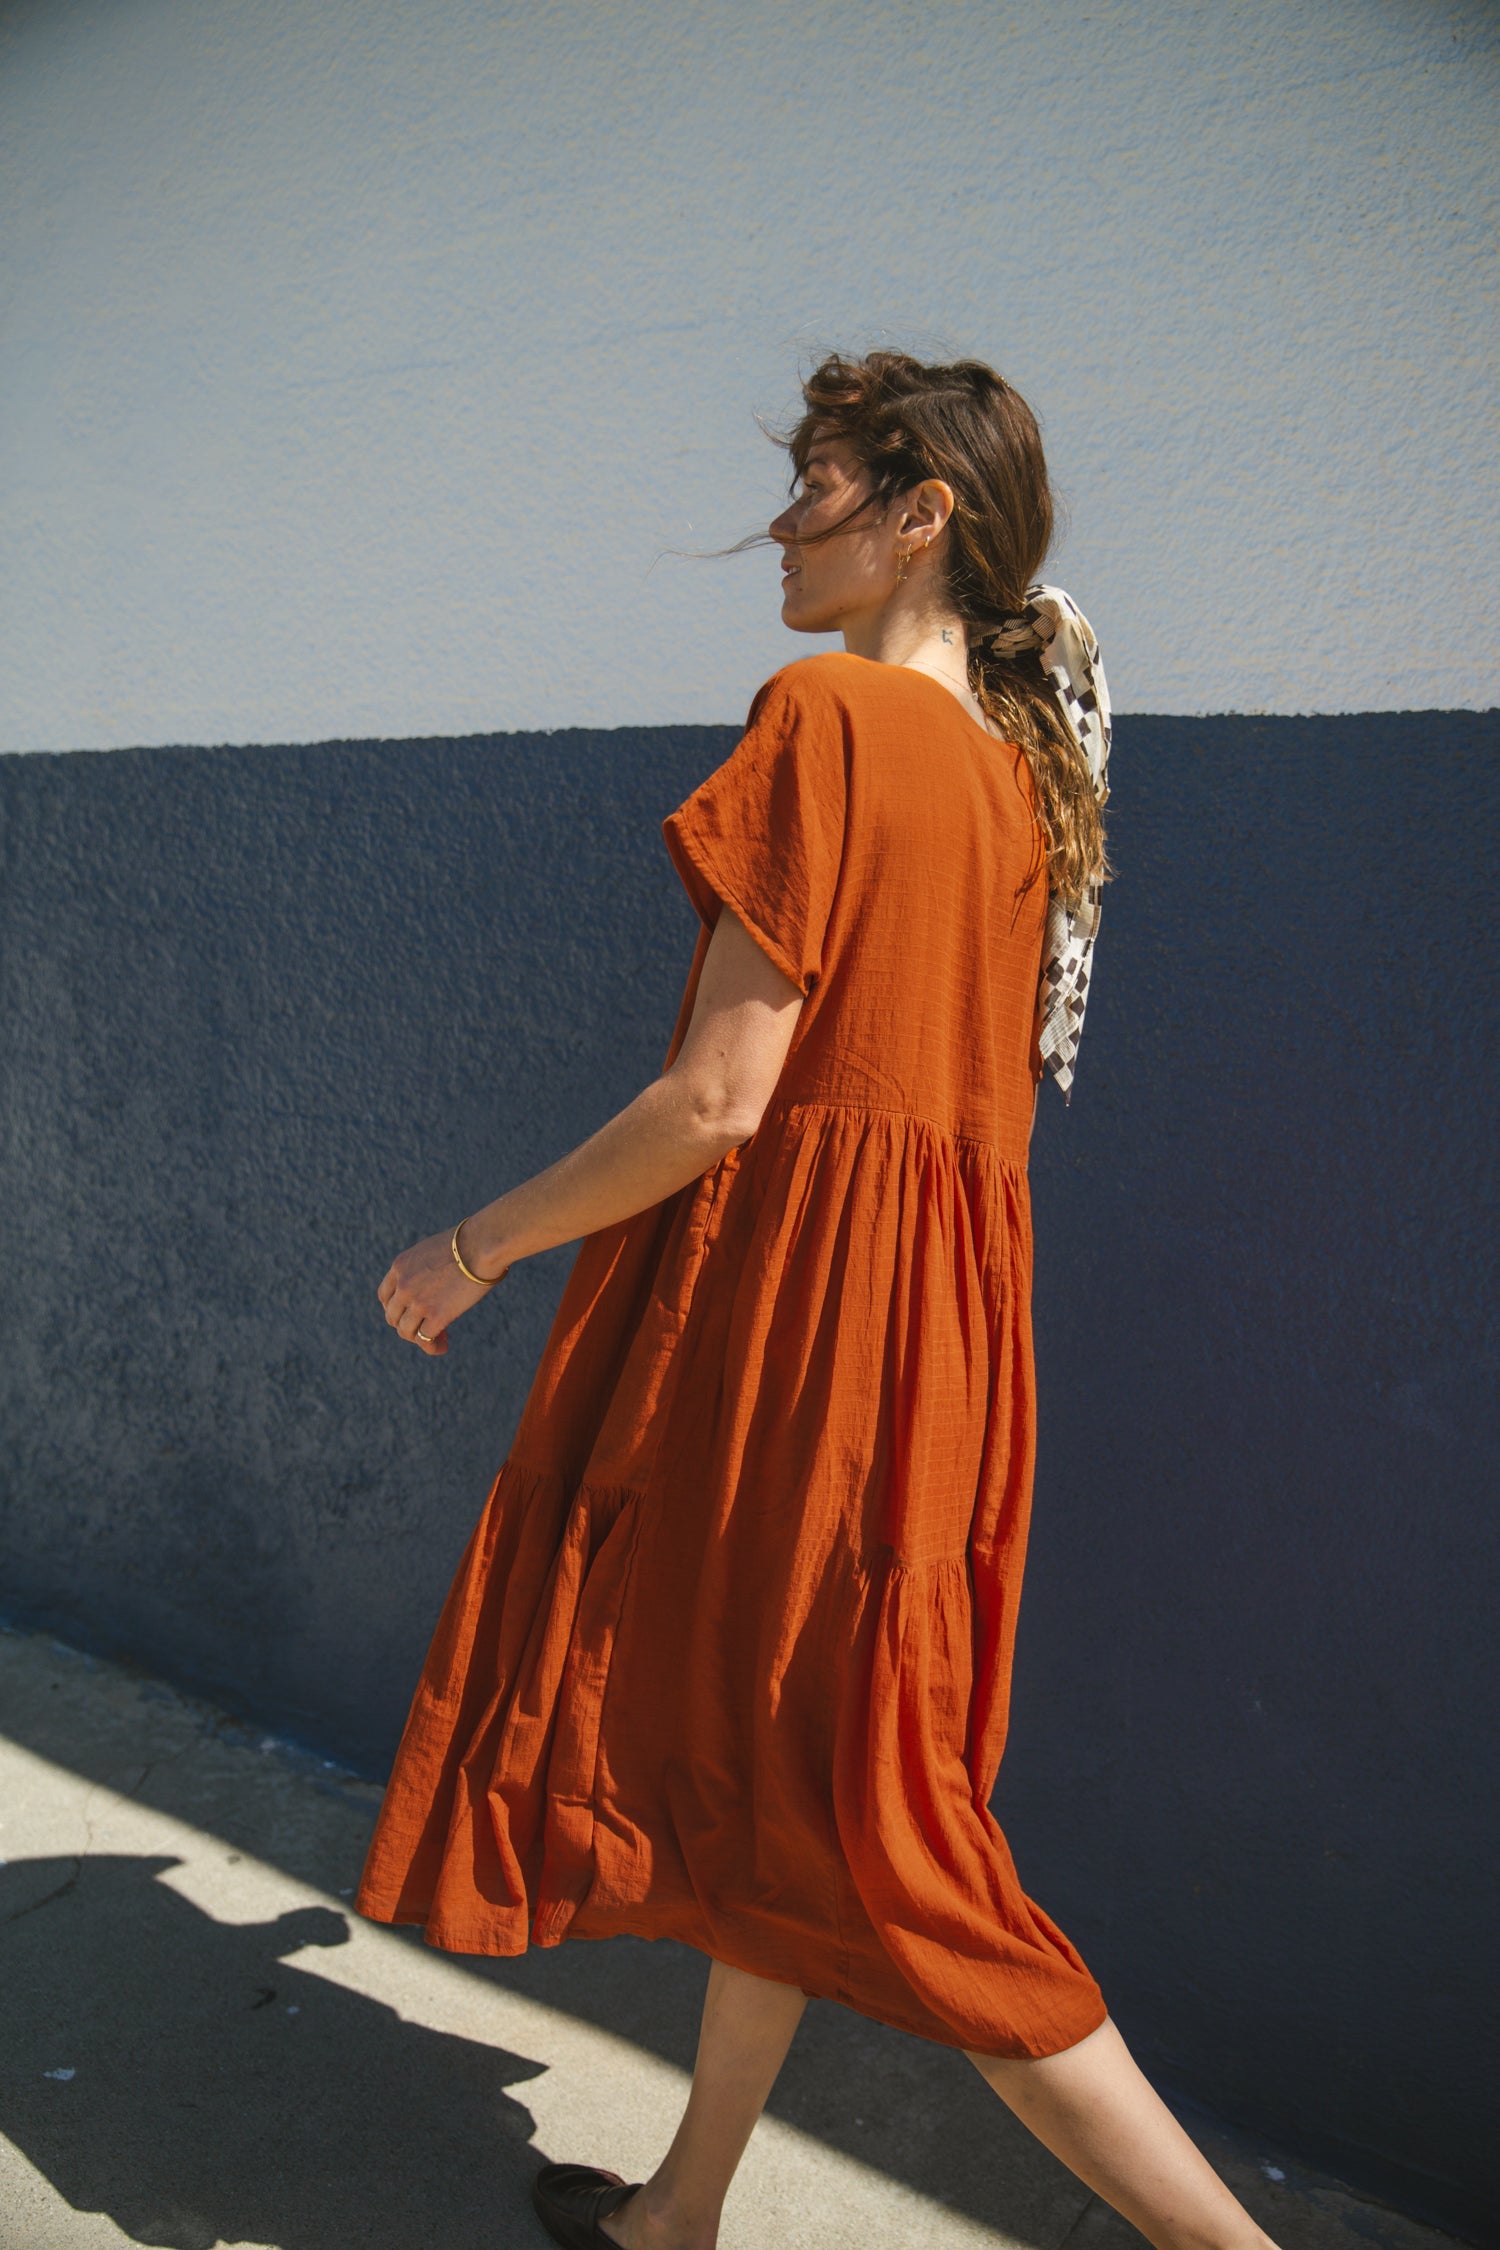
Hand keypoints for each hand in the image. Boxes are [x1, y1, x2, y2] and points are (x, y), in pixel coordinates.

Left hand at [378, 1226, 497, 1355]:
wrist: (481, 1246)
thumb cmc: (468, 1242)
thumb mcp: (433, 1249)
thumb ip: (424, 1266)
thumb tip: (433, 1281)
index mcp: (400, 1266)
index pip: (385, 1296)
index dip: (395, 1309)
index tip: (410, 1313)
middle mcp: (403, 1285)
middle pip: (392, 1316)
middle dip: (407, 1325)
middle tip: (425, 1326)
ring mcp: (418, 1302)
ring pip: (406, 1331)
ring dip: (418, 1338)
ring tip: (438, 1339)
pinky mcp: (436, 1315)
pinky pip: (425, 1339)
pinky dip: (432, 1346)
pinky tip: (442, 1346)